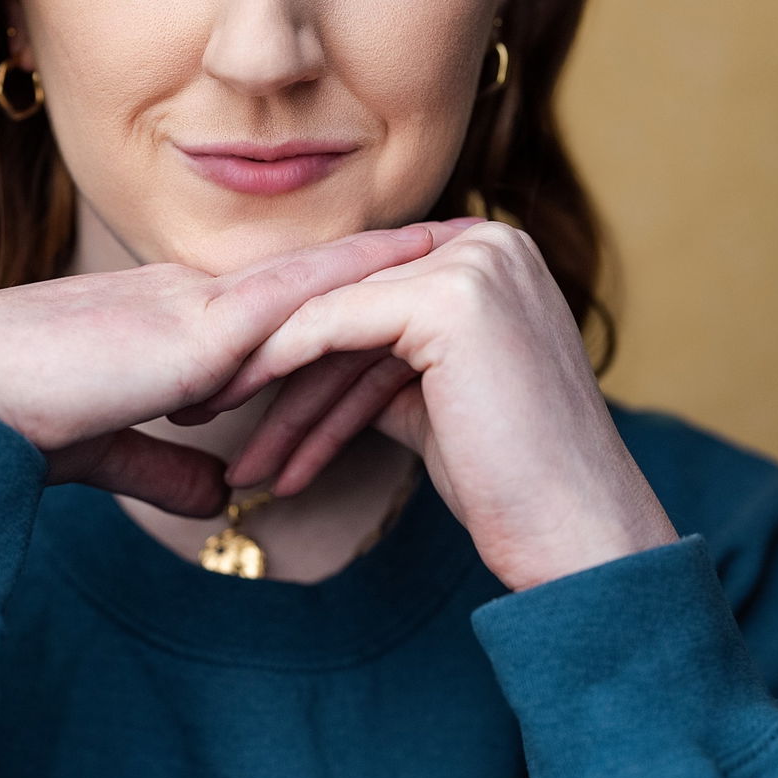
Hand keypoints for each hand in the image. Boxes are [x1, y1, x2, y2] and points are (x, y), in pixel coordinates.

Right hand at [0, 220, 473, 517]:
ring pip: (315, 278)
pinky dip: (356, 285)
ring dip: (393, 260)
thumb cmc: (3, 420)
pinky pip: (292, 302)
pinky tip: (417, 273)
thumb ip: (157, 460)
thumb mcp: (104, 447)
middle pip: (313, 278)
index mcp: (168, 324)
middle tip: (476, 232)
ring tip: (473, 238)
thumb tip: (216, 490)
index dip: (344, 287)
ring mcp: (190, 306)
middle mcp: (187, 300)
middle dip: (392, 257)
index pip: (276, 303)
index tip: (411, 279)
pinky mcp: (190, 329)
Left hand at [171, 221, 679, 591]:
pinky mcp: (453, 296)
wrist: (577, 535)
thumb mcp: (432, 404)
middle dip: (268, 371)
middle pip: (343, 308)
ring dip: (269, 396)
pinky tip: (247, 432)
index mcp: (489, 255)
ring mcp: (474, 261)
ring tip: (232, 462)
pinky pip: (334, 329)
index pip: (363, 298)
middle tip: (200, 415)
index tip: (229, 397)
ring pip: (331, 322)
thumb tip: (308, 359)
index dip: (290, 350)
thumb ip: (379, 365)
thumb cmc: (510, 484)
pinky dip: (280, 376)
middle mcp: (488, 241)